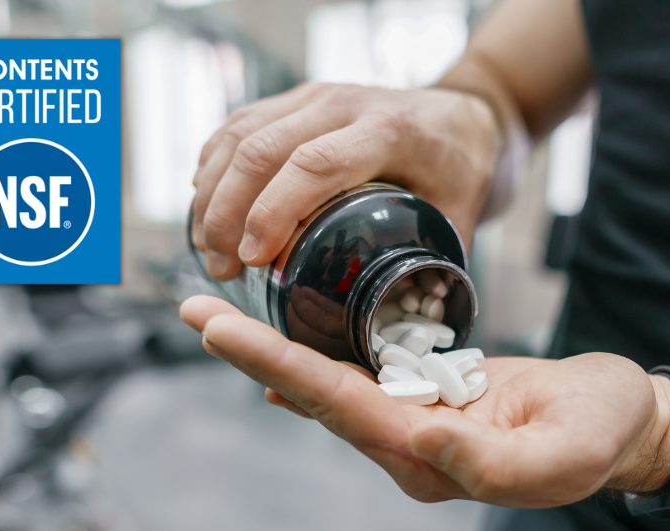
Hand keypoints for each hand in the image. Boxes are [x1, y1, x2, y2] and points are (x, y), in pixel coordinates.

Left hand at [180, 295, 669, 506]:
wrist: (623, 424)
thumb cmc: (601, 432)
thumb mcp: (562, 452)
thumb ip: (491, 461)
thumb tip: (417, 440)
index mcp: (432, 459)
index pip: (339, 407)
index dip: (278, 366)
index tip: (225, 332)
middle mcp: (409, 446)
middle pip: (315, 394)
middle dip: (253, 351)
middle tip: (195, 311)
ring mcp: (415, 422)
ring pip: (329, 384)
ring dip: (272, 349)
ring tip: (219, 318)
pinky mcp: (427, 398)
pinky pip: (358, 378)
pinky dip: (313, 358)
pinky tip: (279, 348)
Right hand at [190, 83, 499, 280]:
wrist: (463, 112)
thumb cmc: (460, 167)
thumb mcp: (462, 215)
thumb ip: (435, 267)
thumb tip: (405, 329)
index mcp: (388, 130)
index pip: (314, 164)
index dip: (273, 211)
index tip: (251, 259)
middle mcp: (344, 103)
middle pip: (262, 147)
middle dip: (227, 211)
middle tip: (219, 267)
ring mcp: (316, 95)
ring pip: (240, 133)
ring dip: (212, 192)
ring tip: (207, 248)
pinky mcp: (297, 99)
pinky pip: (238, 125)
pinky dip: (213, 166)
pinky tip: (206, 207)